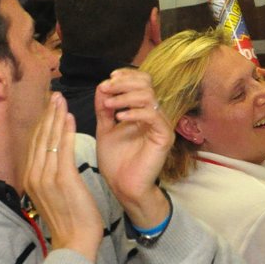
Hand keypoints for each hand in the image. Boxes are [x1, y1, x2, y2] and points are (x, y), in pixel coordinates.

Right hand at [22, 94, 101, 260]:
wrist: (75, 242)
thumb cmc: (69, 220)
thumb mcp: (53, 195)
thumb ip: (49, 177)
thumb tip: (53, 160)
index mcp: (31, 179)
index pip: (34, 145)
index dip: (41, 124)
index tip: (48, 107)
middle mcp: (34, 176)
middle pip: (39, 138)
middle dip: (47, 115)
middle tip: (54, 95)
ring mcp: (46, 178)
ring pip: (49, 140)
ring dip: (55, 117)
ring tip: (60, 100)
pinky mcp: (62, 180)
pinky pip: (63, 150)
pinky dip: (65, 131)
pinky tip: (69, 117)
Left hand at [94, 68, 171, 227]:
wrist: (123, 187)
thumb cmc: (116, 161)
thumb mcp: (105, 129)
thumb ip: (104, 109)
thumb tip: (101, 87)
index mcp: (141, 110)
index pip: (141, 82)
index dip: (125, 76)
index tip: (107, 81)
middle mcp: (153, 114)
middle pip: (146, 83)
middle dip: (123, 83)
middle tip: (106, 89)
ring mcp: (160, 125)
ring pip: (148, 96)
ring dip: (125, 96)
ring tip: (109, 105)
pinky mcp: (163, 137)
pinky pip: (153, 116)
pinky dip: (135, 113)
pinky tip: (119, 118)